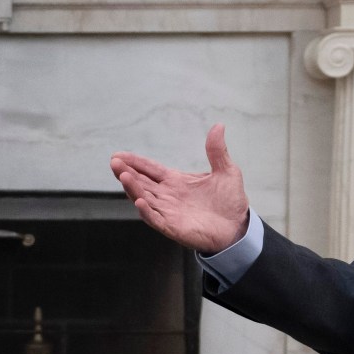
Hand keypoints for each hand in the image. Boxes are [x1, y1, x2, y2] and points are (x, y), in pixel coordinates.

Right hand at [111, 124, 250, 254]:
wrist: (239, 227)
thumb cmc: (230, 201)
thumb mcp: (226, 171)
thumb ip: (217, 151)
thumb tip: (218, 126)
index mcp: (175, 181)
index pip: (150, 169)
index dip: (135, 162)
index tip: (118, 155)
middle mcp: (167, 196)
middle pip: (142, 182)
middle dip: (127, 172)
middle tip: (114, 162)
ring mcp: (168, 212)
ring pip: (144, 199)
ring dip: (133, 188)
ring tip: (123, 175)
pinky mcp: (173, 227)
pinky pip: (156, 219)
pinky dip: (147, 211)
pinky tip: (140, 201)